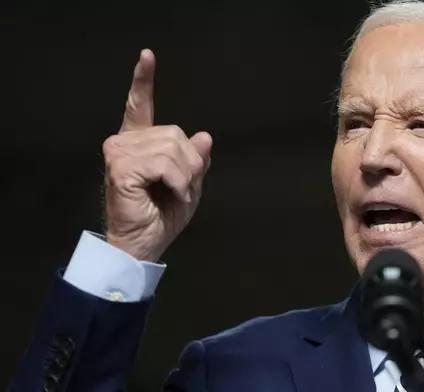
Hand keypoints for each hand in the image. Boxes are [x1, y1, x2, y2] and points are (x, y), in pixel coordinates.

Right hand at [102, 49, 211, 260]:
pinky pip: (165, 163)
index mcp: (139, 142)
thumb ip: (195, 160)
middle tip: (183, 188)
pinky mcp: (122, 167)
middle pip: (174, 132)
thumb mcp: (189, 184)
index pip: (140, 105)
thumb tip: (204, 136)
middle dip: (190, 163)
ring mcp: (119, 152)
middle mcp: (124, 142)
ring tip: (176, 193)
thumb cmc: (162, 216)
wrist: (144, 244)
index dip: (144, 80)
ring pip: (172, 147)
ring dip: (185, 176)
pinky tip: (171, 194)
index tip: (147, 55)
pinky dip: (178, 182)